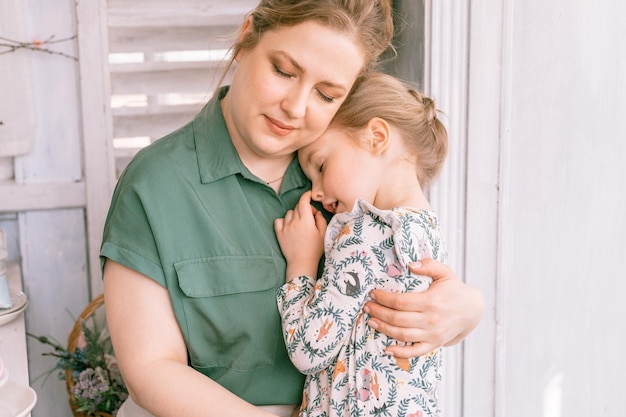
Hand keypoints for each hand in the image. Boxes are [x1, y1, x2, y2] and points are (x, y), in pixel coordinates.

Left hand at [274, 191, 326, 278]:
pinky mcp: (279, 234)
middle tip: (310, 217)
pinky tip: (289, 226)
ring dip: (295, 215)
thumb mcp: (323, 234)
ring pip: (289, 213)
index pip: (303, 201)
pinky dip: (283, 221)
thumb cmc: (315, 250)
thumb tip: (316, 212)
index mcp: (306, 220)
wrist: (302, 263)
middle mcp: (294, 222)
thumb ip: (321, 220)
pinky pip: (278, 221)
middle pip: (298, 206)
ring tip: (300, 224)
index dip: (306, 195)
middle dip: (305, 208)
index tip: (309, 195)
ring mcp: (285, 227)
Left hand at [364, 258, 484, 357]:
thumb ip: (429, 266)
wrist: (472, 309)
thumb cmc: (454, 289)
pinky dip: (400, 352)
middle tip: (367, 306)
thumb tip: (411, 265)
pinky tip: (387, 349)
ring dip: (384, 328)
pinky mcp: (435, 344)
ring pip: (402, 335)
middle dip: (379, 312)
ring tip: (371, 320)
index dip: (383, 298)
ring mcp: (433, 335)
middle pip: (397, 319)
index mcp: (431, 302)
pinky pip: (415, 352)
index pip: (400, 302)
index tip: (373, 293)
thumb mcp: (445, 273)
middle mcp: (430, 320)